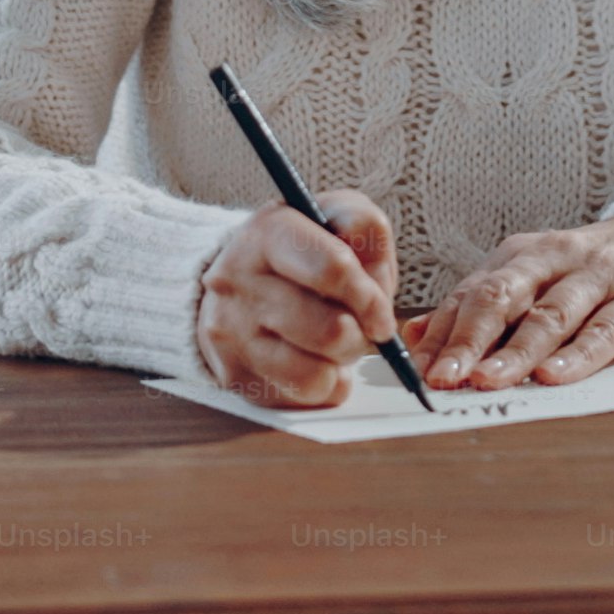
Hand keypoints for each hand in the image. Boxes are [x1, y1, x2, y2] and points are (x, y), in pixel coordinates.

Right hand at [196, 192, 401, 408]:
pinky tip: (313, 360)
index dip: (370, 298)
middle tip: (358, 328)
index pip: (333, 269)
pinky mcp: (234, 374)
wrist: (236, 279)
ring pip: (315, 374)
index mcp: (267, 233)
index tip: (382, 315)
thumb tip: (375, 283)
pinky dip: (322, 385)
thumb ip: (363, 228)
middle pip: (331, 331)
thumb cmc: (300, 249)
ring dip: (340, 363)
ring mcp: (231, 332)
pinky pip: (302, 397)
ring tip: (333, 343)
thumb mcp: (333, 215)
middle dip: (359, 335)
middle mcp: (238, 282)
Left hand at [408, 215, 613, 390]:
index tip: (417, 370)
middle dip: (468, 340)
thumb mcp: (530, 278)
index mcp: (519, 255)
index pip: (470, 294)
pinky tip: (554, 377)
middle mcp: (553, 259)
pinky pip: (604, 331)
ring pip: (550, 315)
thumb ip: (477, 305)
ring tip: (487, 382)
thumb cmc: (584, 273)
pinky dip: (577, 355)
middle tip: (443, 377)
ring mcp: (597, 278)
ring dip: (516, 352)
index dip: (441, 333)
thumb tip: (416, 335)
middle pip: (502, 297)